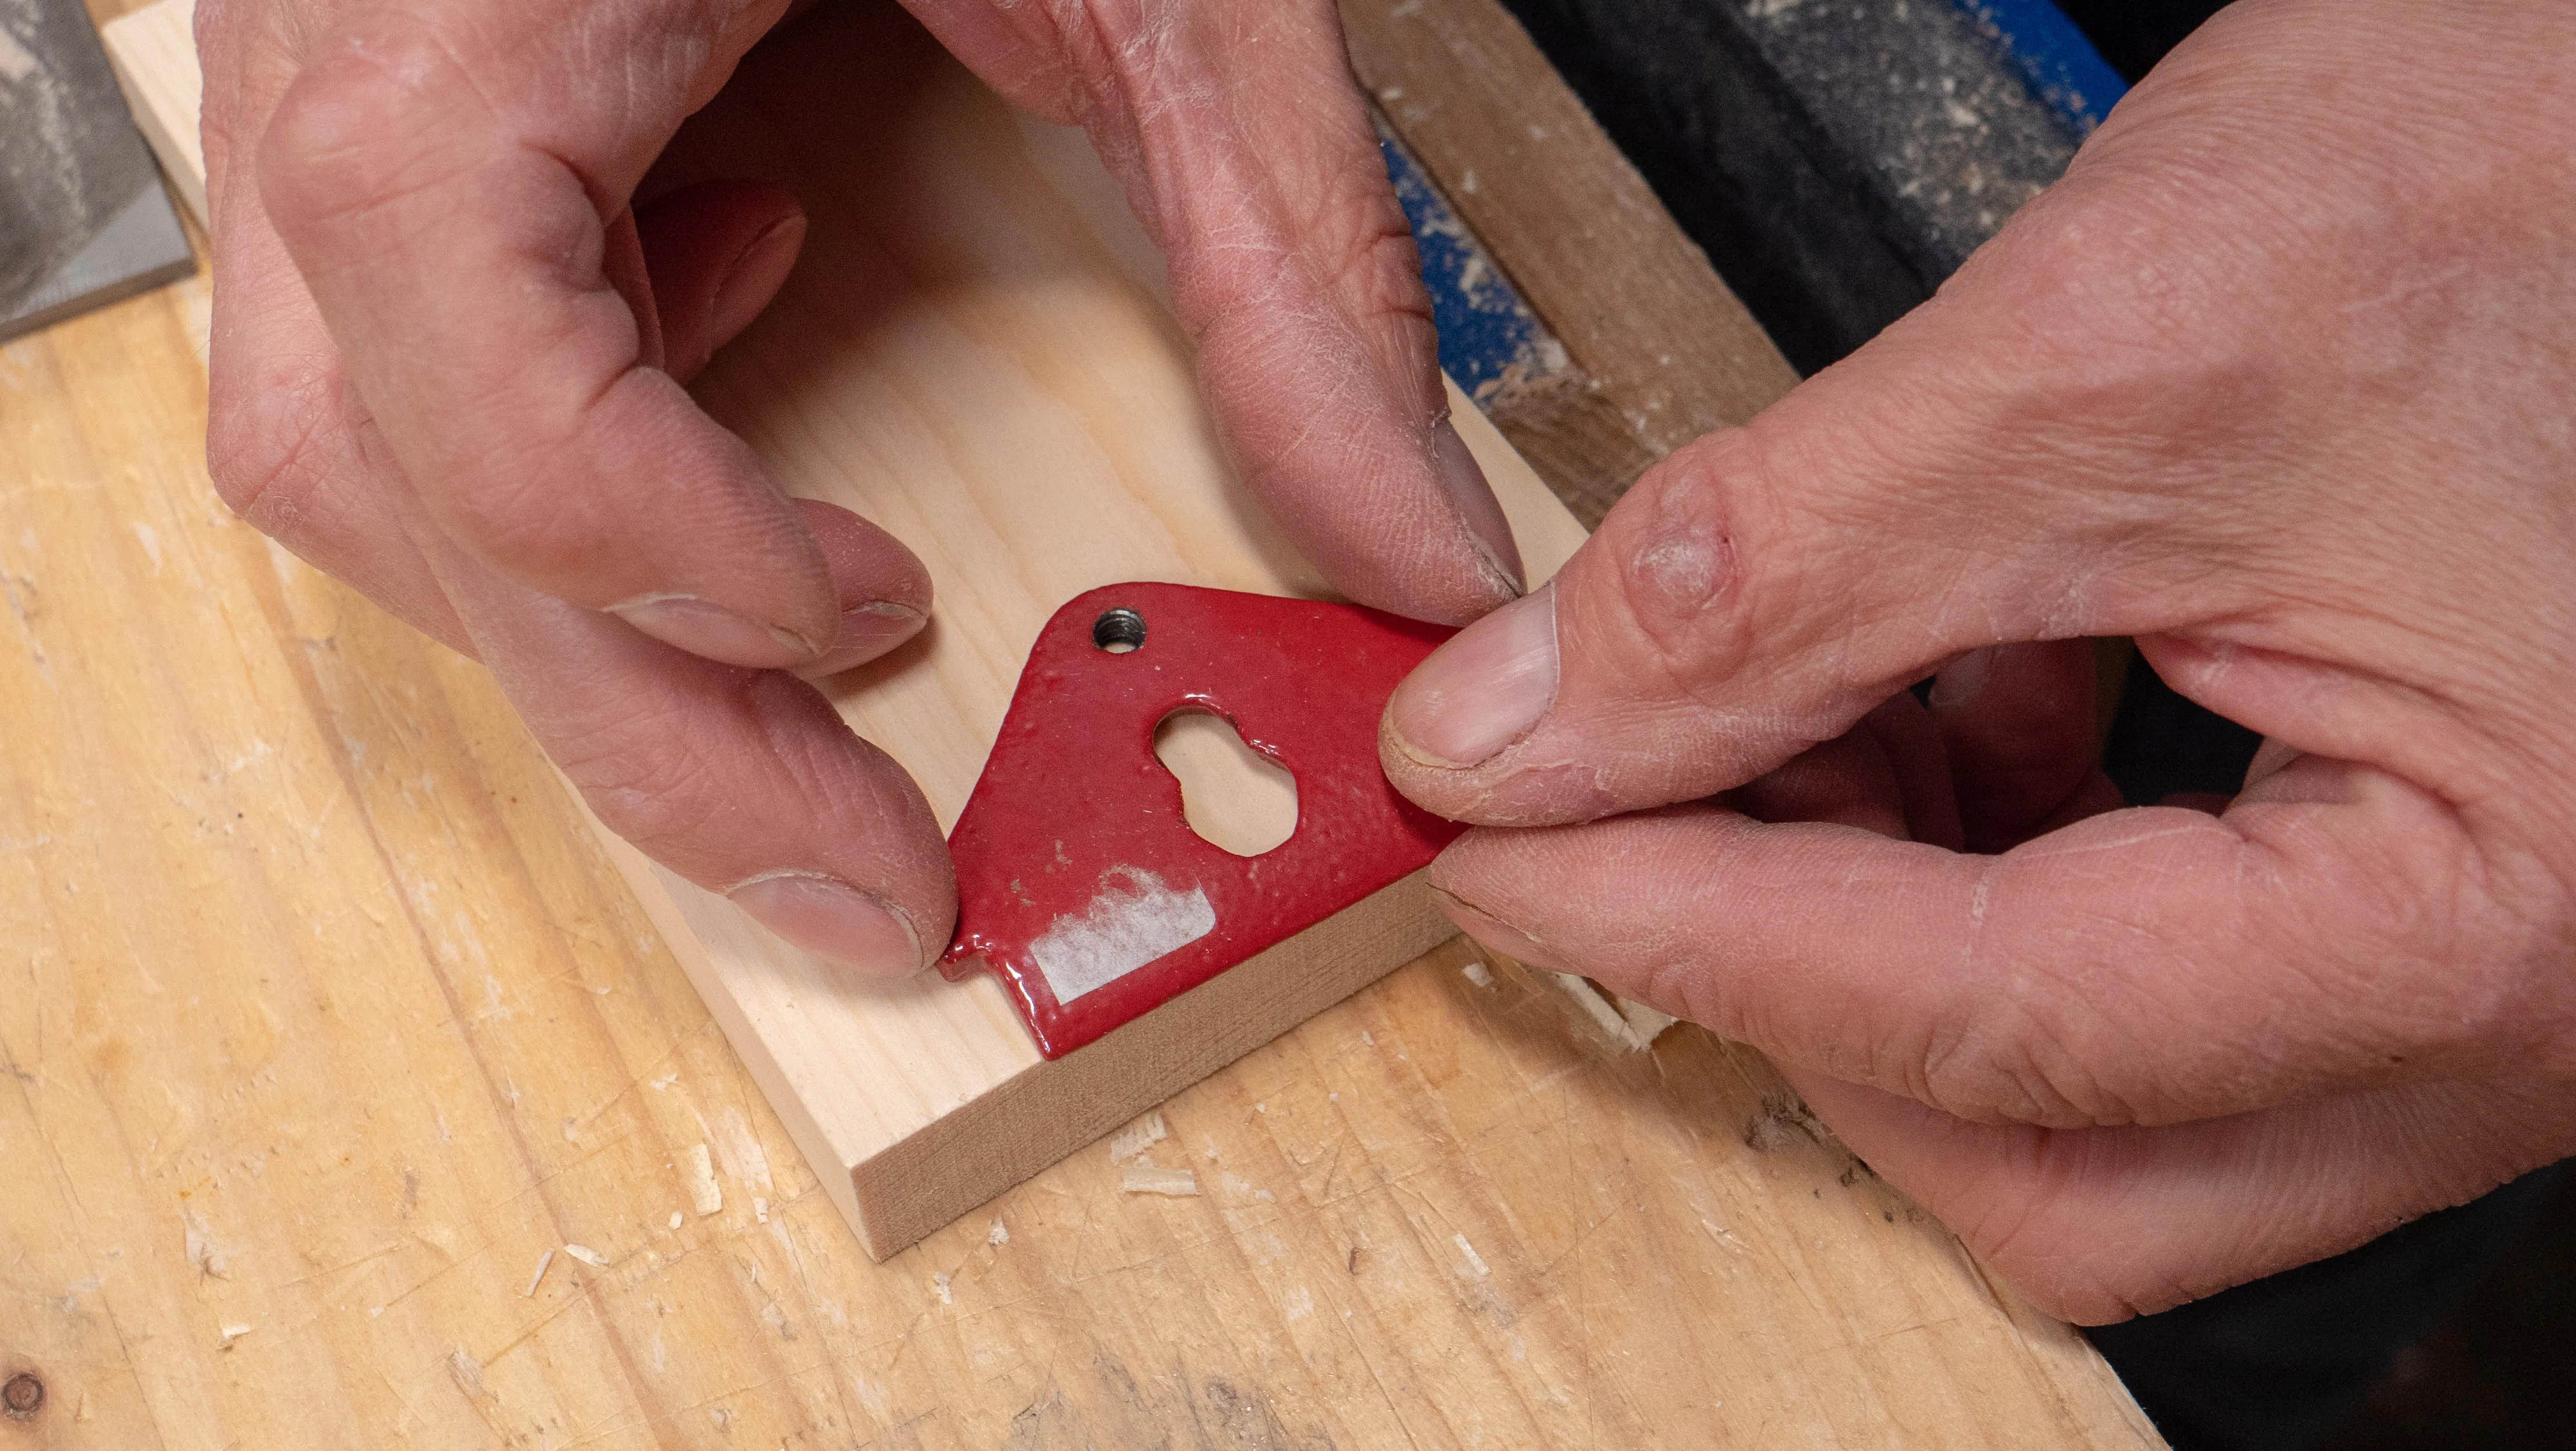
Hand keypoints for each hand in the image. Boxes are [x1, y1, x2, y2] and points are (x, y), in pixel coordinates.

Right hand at [199, 0, 1520, 973]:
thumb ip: (1282, 262)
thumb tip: (1403, 543)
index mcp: (480, 23)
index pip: (480, 395)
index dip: (683, 570)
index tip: (883, 623)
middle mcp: (353, 75)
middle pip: (399, 500)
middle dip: (643, 721)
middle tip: (861, 867)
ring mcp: (337, 91)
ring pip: (353, 465)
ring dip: (578, 603)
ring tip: (805, 613)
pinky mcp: (404, 104)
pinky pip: (394, 352)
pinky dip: (566, 433)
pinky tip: (735, 328)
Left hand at [1381, 0, 2575, 1322]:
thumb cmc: (2507, 181)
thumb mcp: (2097, 363)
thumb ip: (1776, 577)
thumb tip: (1523, 732)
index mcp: (2495, 917)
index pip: (1996, 1013)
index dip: (1693, 933)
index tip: (1494, 855)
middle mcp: (2519, 1014)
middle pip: (2046, 1149)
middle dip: (1793, 988)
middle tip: (1613, 818)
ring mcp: (2469, 985)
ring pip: (2075, 1095)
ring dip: (1866, 929)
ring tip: (1765, 726)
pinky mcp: (2409, 910)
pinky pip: (2136, 986)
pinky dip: (1969, 870)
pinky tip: (1903, 712)